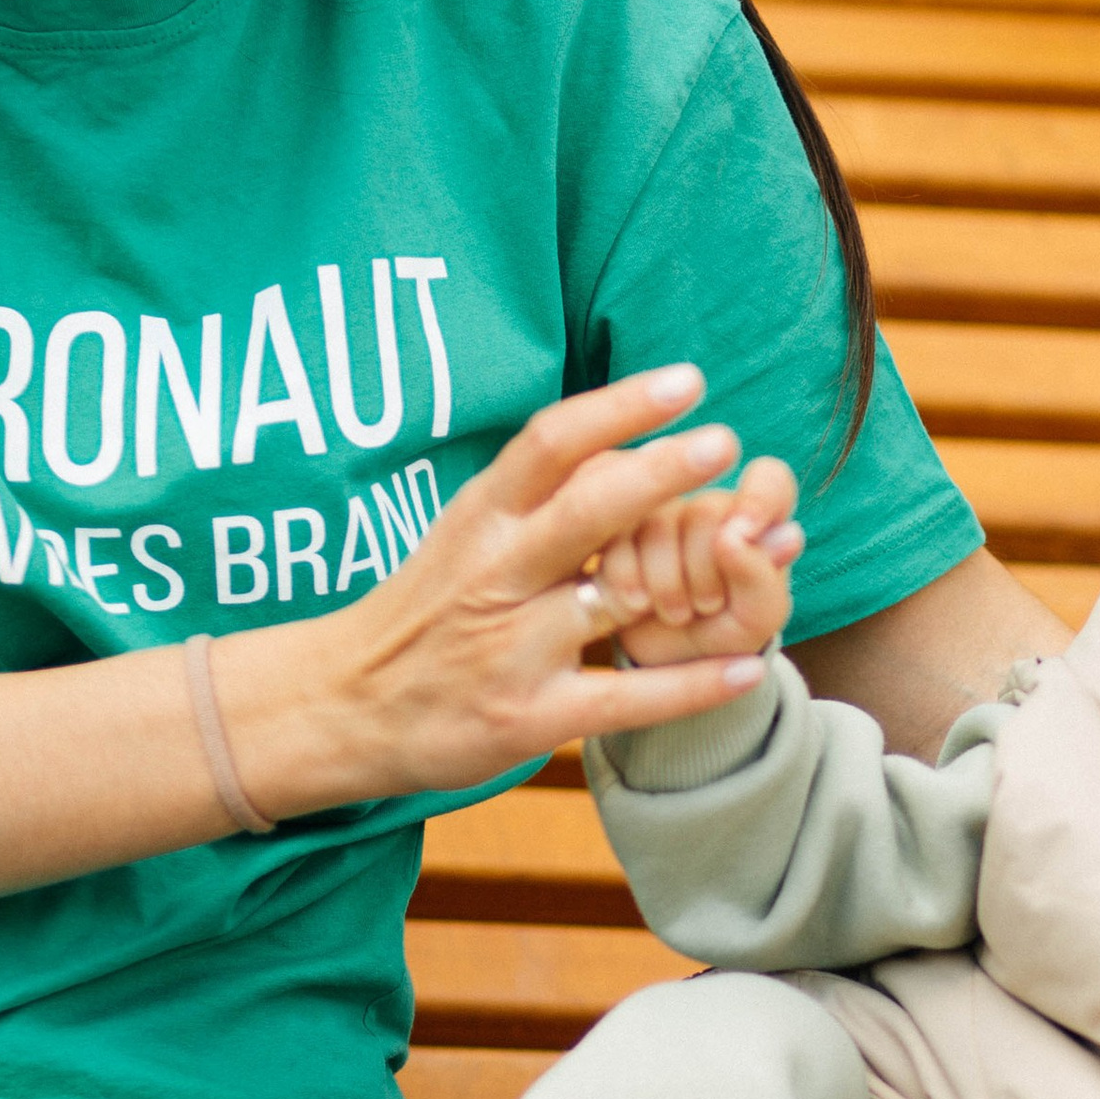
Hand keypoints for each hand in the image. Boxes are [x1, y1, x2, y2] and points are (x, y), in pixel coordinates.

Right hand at [222, 366, 773, 813]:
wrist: (337, 707)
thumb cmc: (421, 612)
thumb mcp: (463, 536)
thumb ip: (534, 498)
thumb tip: (618, 437)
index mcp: (481, 519)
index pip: (549, 443)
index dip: (619, 406)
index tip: (685, 381)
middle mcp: (496, 575)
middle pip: (585, 509)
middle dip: (659, 473)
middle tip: (724, 440)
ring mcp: (512, 648)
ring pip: (613, 599)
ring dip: (690, 575)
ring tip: (761, 549)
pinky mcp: (527, 717)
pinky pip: (624, 698)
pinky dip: (691, 686)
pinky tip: (748, 668)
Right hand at [593, 456, 801, 669]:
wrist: (669, 663)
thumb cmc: (725, 633)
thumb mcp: (756, 617)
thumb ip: (759, 576)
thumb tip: (735, 535)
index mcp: (756, 519)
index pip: (769, 480)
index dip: (758, 501)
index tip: (745, 536)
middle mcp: (708, 508)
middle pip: (705, 512)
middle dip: (705, 571)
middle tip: (708, 606)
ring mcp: (659, 514)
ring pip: (655, 524)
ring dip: (666, 583)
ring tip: (678, 615)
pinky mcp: (615, 530)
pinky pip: (613, 537)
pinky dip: (626, 579)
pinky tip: (638, 606)